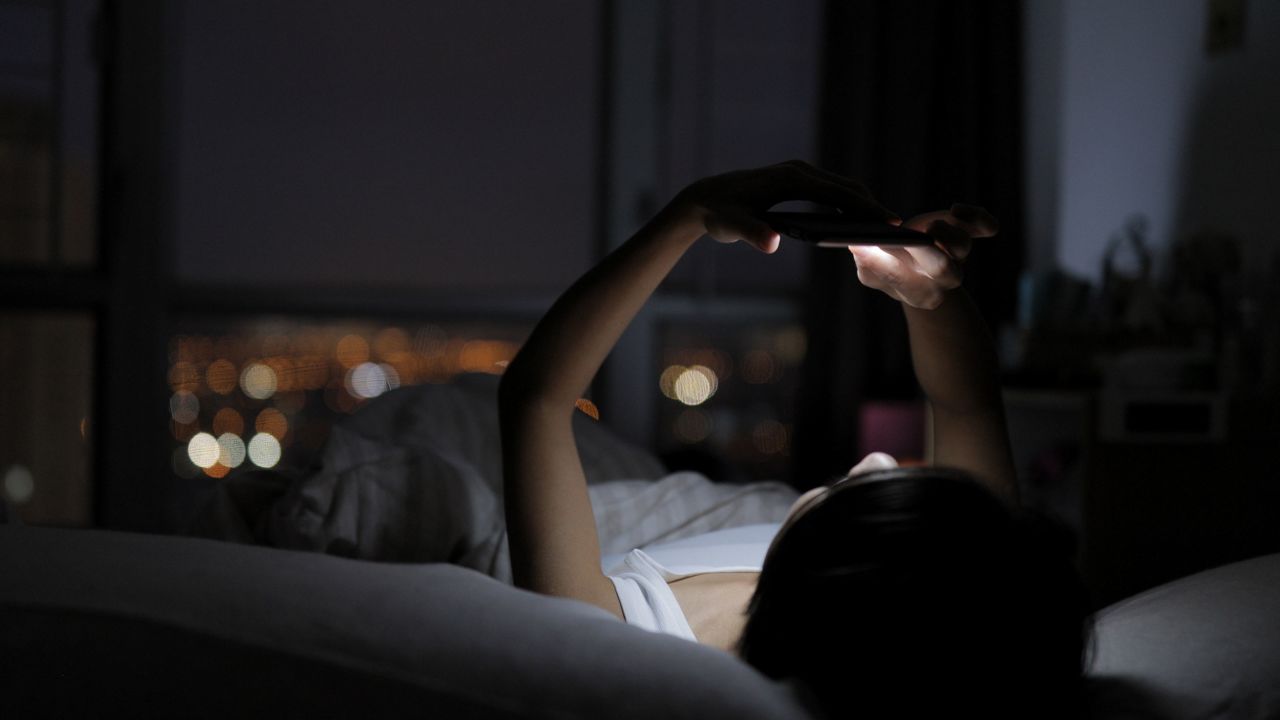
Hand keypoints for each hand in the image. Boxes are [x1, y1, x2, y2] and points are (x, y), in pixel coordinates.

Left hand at [669, 160, 895, 253]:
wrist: (705, 199)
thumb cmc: (720, 213)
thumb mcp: (732, 226)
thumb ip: (751, 234)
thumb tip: (771, 243)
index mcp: (792, 179)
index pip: (838, 194)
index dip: (865, 209)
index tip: (889, 222)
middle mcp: (799, 171)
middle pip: (846, 187)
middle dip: (872, 206)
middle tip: (896, 228)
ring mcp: (799, 174)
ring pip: (841, 187)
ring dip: (862, 204)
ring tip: (884, 228)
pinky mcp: (796, 181)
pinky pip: (830, 191)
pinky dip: (848, 204)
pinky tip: (858, 223)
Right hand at [848, 204, 998, 308]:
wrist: (912, 262)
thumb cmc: (887, 265)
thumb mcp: (871, 268)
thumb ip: (866, 261)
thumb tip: (860, 245)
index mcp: (921, 293)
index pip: (917, 289)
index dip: (899, 272)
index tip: (884, 253)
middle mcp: (944, 277)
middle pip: (946, 271)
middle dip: (927, 252)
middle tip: (911, 238)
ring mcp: (959, 255)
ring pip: (963, 246)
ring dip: (946, 233)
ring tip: (929, 224)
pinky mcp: (969, 231)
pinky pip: (986, 226)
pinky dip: (976, 216)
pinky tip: (955, 209)